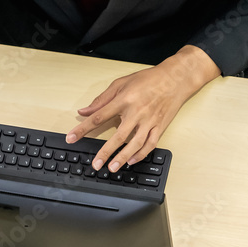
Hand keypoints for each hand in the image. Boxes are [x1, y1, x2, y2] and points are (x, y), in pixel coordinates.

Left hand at [66, 45, 220, 171]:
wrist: (175, 79)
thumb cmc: (148, 79)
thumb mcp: (121, 83)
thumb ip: (102, 99)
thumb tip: (84, 111)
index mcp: (124, 100)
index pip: (99, 116)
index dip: (83, 128)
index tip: (72, 138)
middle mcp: (137, 112)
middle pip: (118, 136)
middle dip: (105, 152)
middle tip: (95, 164)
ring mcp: (150, 121)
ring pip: (135, 144)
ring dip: (123, 157)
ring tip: (112, 168)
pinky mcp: (160, 126)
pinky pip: (150, 144)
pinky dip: (141, 154)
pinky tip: (131, 161)